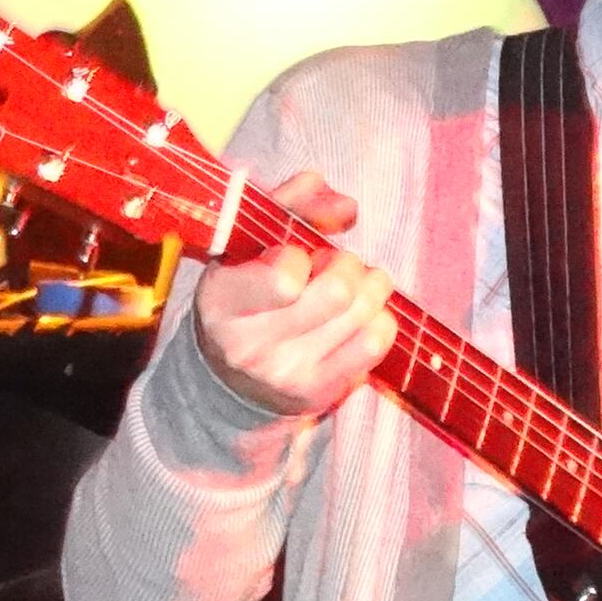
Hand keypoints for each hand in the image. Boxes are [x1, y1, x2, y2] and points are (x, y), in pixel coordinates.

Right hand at [190, 170, 394, 418]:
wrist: (227, 375)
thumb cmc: (245, 292)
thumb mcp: (248, 243)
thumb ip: (293, 206)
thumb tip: (347, 207)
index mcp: (222, 302)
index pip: (285, 279)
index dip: (301, 255)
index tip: (293, 255)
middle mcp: (250, 346)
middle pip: (337, 293)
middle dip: (348, 264)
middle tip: (335, 263)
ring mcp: (286, 375)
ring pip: (362, 315)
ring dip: (370, 287)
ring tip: (354, 284)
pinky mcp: (318, 394)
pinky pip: (374, 344)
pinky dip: (379, 319)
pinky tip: (362, 314)